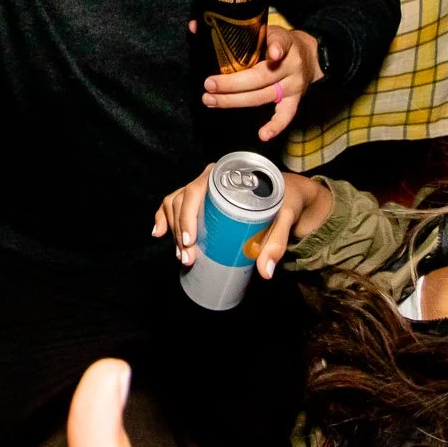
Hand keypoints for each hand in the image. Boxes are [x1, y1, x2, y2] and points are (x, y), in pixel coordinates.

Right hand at [153, 166, 332, 278]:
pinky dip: (163, 218)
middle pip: (182, 201)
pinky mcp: (201, 202)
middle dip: (180, 232)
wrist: (289, 194)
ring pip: (175, 205)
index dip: (187, 216)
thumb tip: (265, 272)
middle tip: (187, 259)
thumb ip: (277, 242)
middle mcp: (209, 178)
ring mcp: (203, 190)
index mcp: (225, 174)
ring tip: (182, 256)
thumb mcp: (285, 217)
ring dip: (173, 231)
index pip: (196, 191)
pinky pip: (175, 206)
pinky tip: (158, 233)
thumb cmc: (285, 200)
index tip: (190, 242)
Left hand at [198, 24, 318, 140]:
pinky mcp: (295, 100)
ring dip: (235, 101)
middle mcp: (290, 65)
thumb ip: (234, 29)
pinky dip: (276, 126)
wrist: (310, 56)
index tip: (273, 53)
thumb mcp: (263, 30)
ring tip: (211, 100)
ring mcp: (293, 85)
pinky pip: (286, 115)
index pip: (280, 42)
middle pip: (261, 77)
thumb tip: (193, 26)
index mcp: (284, 42)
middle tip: (209, 85)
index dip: (276, 47)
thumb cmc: (277, 42)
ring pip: (264, 96)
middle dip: (233, 83)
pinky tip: (263, 135)